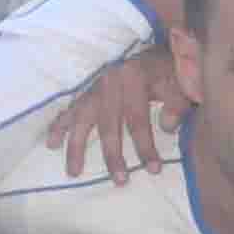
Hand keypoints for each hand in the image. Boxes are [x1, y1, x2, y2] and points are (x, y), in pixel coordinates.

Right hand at [51, 49, 185, 181]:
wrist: (157, 52)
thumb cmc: (170, 71)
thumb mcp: (181, 83)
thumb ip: (178, 104)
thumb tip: (167, 128)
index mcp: (133, 77)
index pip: (138, 119)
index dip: (145, 146)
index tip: (154, 170)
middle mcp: (109, 81)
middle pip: (108, 124)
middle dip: (113, 155)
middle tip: (120, 181)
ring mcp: (95, 87)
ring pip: (82, 119)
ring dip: (77, 147)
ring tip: (74, 172)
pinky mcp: (88, 91)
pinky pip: (70, 110)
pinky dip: (59, 126)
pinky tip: (51, 143)